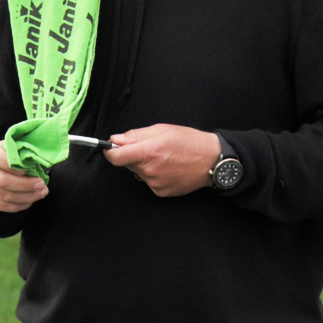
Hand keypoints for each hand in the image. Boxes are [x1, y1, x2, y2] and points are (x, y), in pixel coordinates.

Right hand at [0, 140, 48, 212]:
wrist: (9, 166)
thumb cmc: (19, 155)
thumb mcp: (22, 147)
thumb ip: (27, 151)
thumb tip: (36, 160)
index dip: (12, 165)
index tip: (28, 170)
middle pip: (1, 180)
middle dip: (25, 185)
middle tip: (42, 184)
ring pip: (4, 195)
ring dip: (26, 197)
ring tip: (41, 193)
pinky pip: (4, 206)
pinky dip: (20, 205)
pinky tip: (31, 200)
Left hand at [103, 124, 221, 196]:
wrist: (212, 161)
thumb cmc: (190, 142)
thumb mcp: (162, 130)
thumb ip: (136, 135)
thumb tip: (115, 140)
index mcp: (149, 152)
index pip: (115, 157)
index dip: (109, 151)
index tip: (110, 148)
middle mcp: (150, 170)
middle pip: (127, 164)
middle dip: (132, 155)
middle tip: (151, 148)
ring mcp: (156, 184)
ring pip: (138, 173)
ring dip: (144, 165)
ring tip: (164, 158)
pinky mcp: (161, 192)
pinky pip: (148, 182)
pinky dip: (153, 175)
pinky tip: (168, 169)